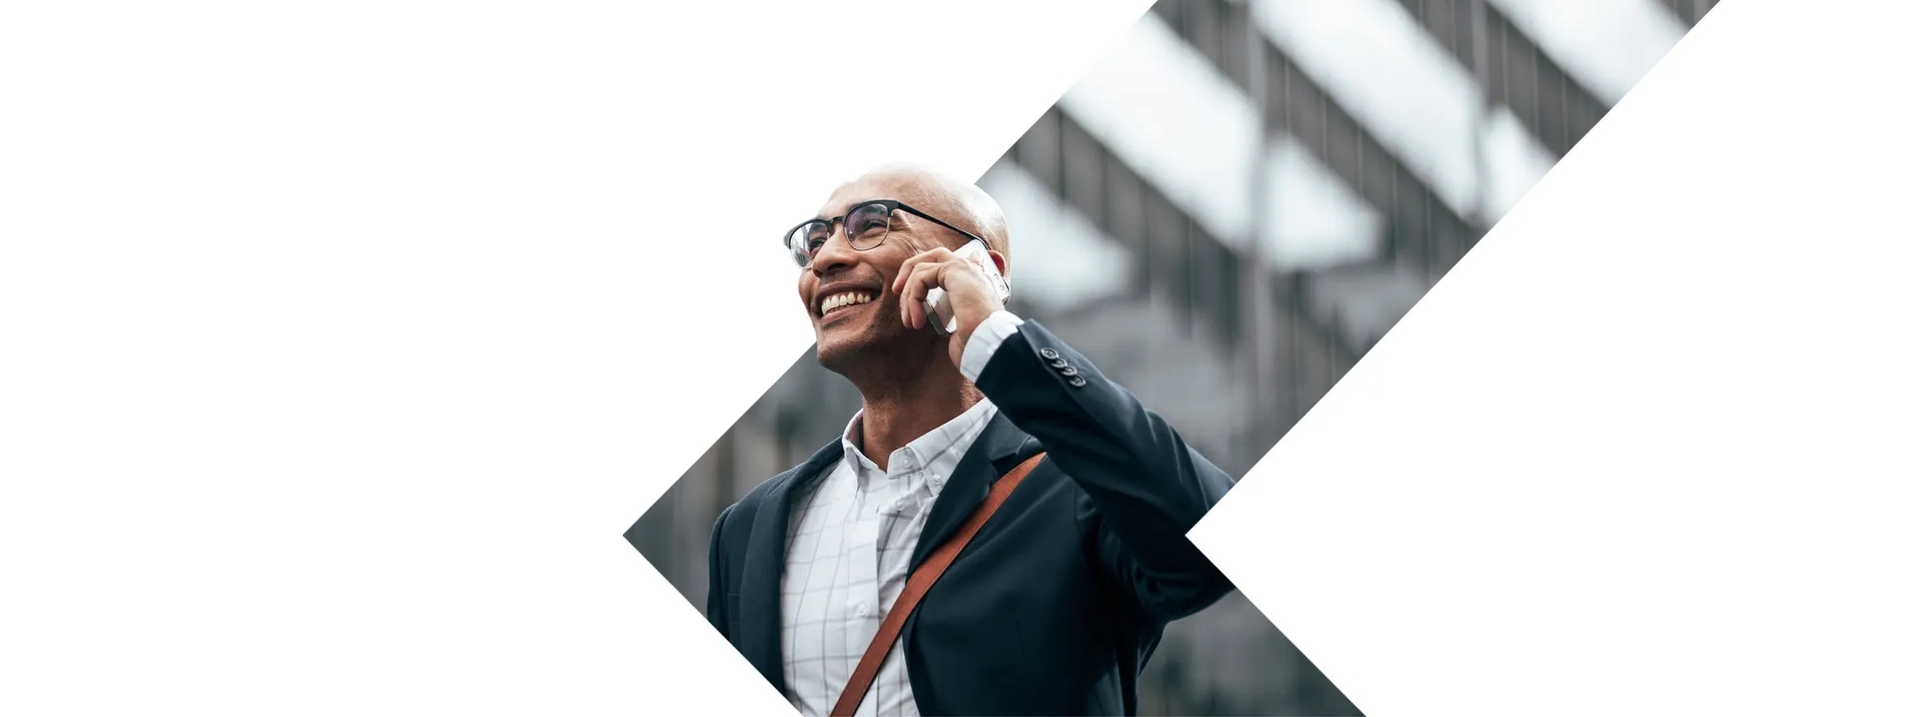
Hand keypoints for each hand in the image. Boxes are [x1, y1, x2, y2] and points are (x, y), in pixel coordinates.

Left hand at [893, 246, 1006, 368]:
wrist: (989, 343)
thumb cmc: (977, 342)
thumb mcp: (961, 327)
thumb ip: (951, 314)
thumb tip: (943, 316)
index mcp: (976, 282)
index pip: (955, 262)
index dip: (931, 270)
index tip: (911, 289)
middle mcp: (972, 270)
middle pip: (934, 256)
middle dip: (910, 272)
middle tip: (898, 293)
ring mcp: (965, 267)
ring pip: (922, 268)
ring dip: (909, 296)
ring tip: (910, 320)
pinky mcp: (954, 269)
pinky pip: (921, 277)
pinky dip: (913, 299)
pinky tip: (917, 321)